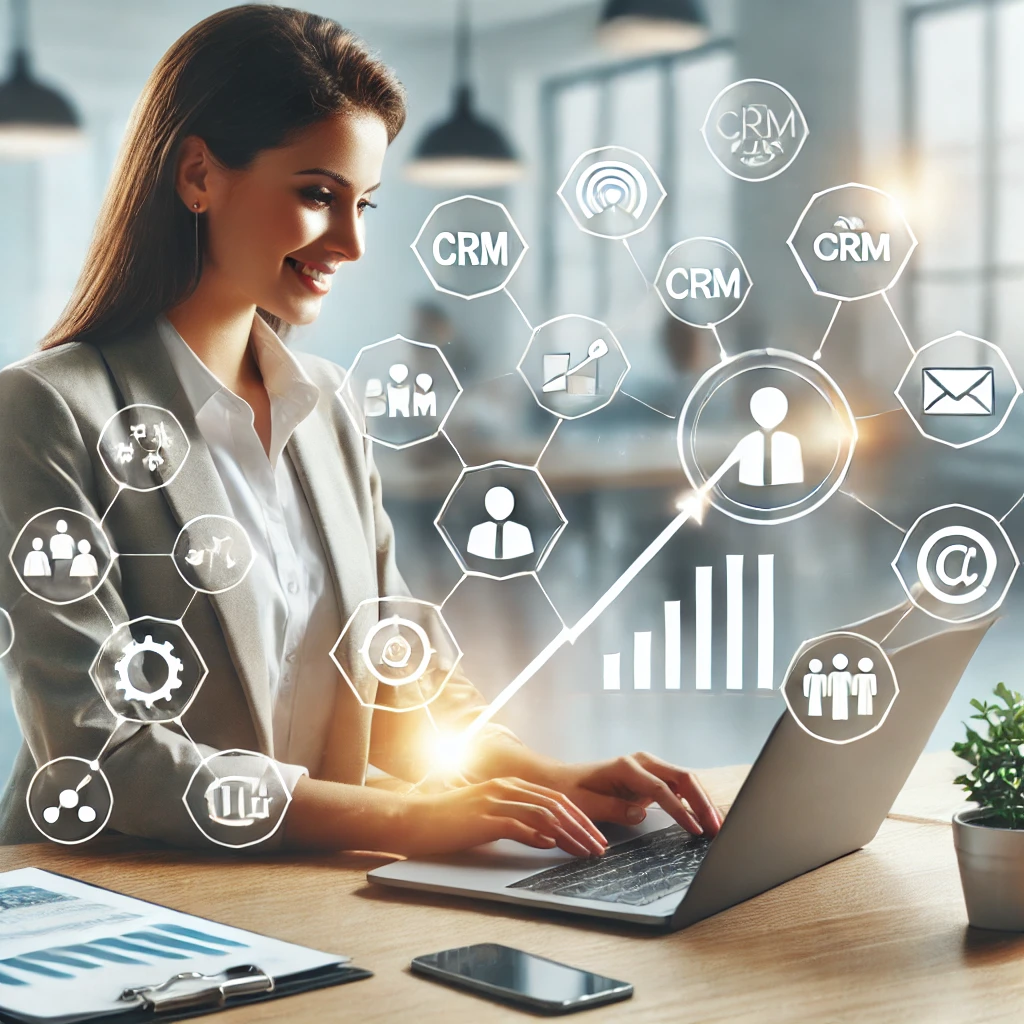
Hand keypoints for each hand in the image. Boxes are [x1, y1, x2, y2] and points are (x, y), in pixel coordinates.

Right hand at [397, 777, 608, 858]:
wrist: (413, 819)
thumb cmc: (448, 821)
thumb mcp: (487, 815)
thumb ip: (514, 819)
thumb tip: (545, 836)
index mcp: (509, 784)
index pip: (555, 797)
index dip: (579, 816)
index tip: (595, 835)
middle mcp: (505, 788)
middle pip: (555, 804)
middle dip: (582, 826)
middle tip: (598, 846)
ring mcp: (493, 801)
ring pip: (542, 814)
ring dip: (568, 835)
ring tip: (583, 851)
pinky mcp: (481, 818)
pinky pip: (517, 824)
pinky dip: (537, 835)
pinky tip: (551, 846)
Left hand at [541, 752, 723, 836]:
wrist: (564, 780)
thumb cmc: (572, 792)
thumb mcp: (586, 804)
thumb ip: (614, 808)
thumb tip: (642, 813)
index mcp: (626, 767)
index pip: (661, 789)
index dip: (680, 810)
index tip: (694, 829)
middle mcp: (642, 762)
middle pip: (682, 777)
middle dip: (702, 802)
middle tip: (717, 828)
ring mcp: (649, 768)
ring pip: (685, 779)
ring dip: (703, 801)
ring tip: (718, 825)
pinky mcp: (653, 777)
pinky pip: (679, 786)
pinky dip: (695, 800)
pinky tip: (705, 816)